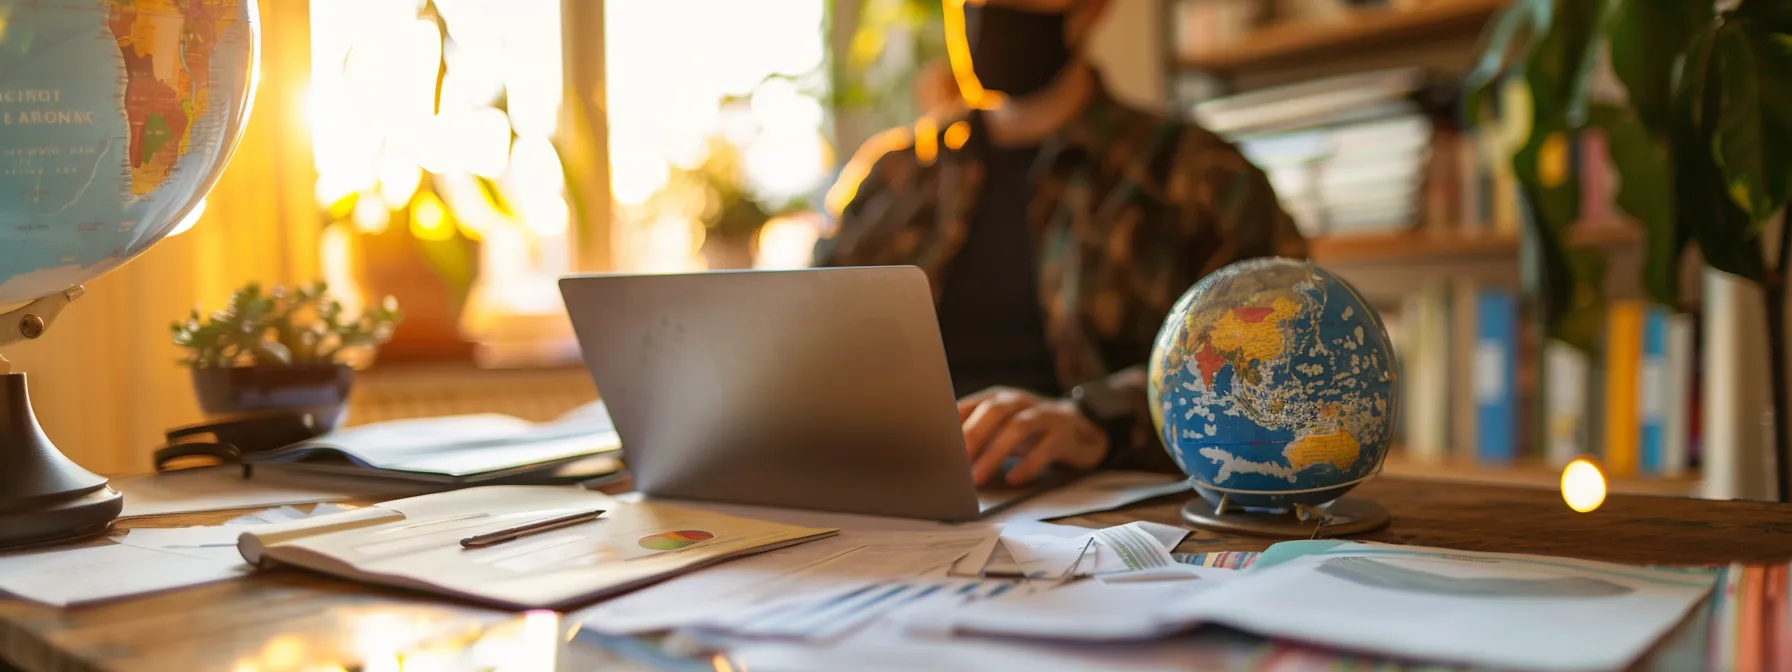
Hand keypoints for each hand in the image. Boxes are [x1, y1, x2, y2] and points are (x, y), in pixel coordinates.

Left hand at [956, 387, 1108, 486]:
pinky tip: (1014, 479)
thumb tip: (942, 457)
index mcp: (997, 398)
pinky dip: (1028, 464)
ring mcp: (1044, 414)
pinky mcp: (1064, 432)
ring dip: (995, 453)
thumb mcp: (1000, 428)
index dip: (952, 425)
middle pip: (993, 412)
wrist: (1081, 428)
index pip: (970, 405)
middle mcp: (1019, 401)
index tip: (936, 446)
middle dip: (972, 436)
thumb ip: (975, 435)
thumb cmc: (1030, 431)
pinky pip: (1045, 448)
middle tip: (955, 462)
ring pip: (1017, 427)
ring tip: (978, 477)